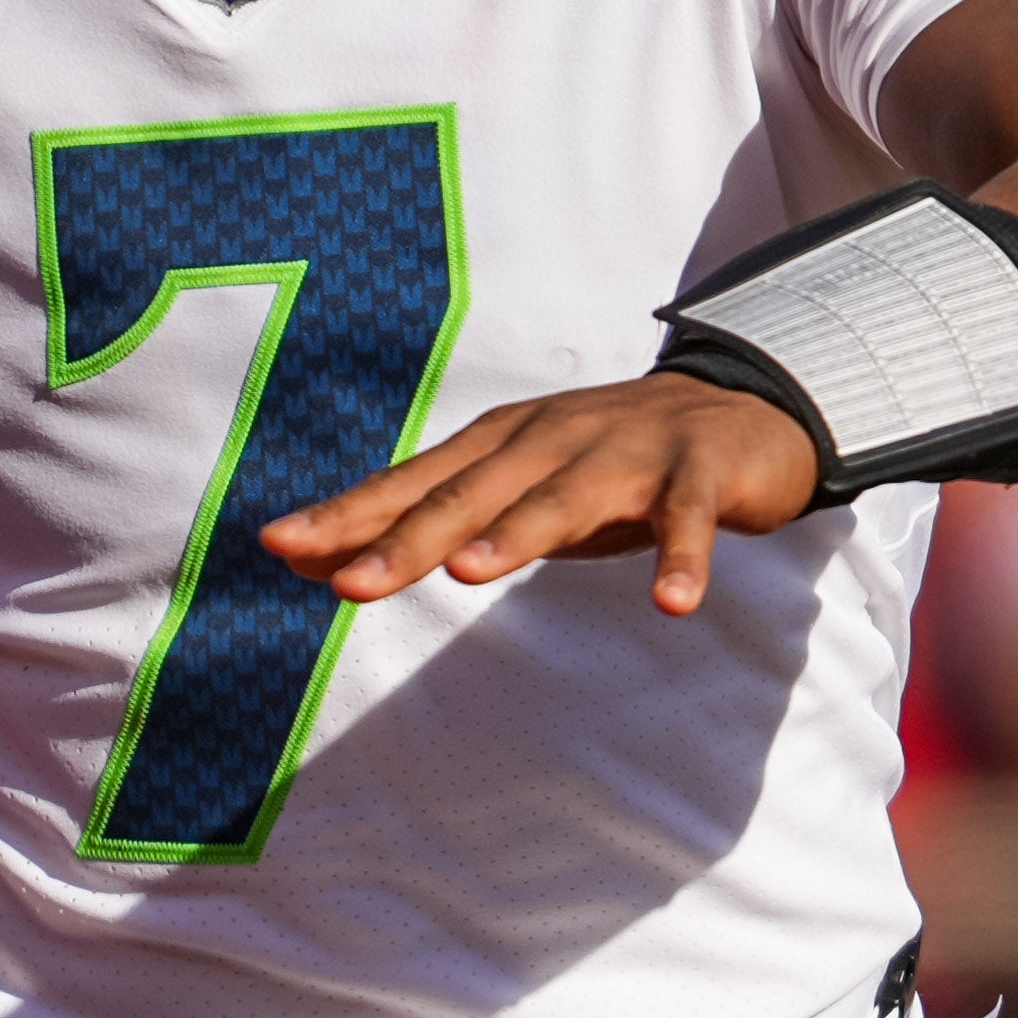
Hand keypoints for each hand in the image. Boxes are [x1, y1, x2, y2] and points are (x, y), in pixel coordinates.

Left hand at [259, 374, 820, 617]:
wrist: (738, 414)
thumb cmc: (603, 466)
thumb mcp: (514, 492)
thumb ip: (429, 525)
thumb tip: (316, 565)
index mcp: (499, 445)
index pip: (411, 483)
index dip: (346, 517)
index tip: (278, 546)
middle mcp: (550, 441)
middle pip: (471, 495)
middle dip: (405, 538)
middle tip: (347, 582)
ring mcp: (624, 452)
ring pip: (563, 498)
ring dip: (516, 533)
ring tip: (469, 573)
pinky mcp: (697, 472)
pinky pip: (686, 520)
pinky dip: (680, 558)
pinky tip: (673, 603)